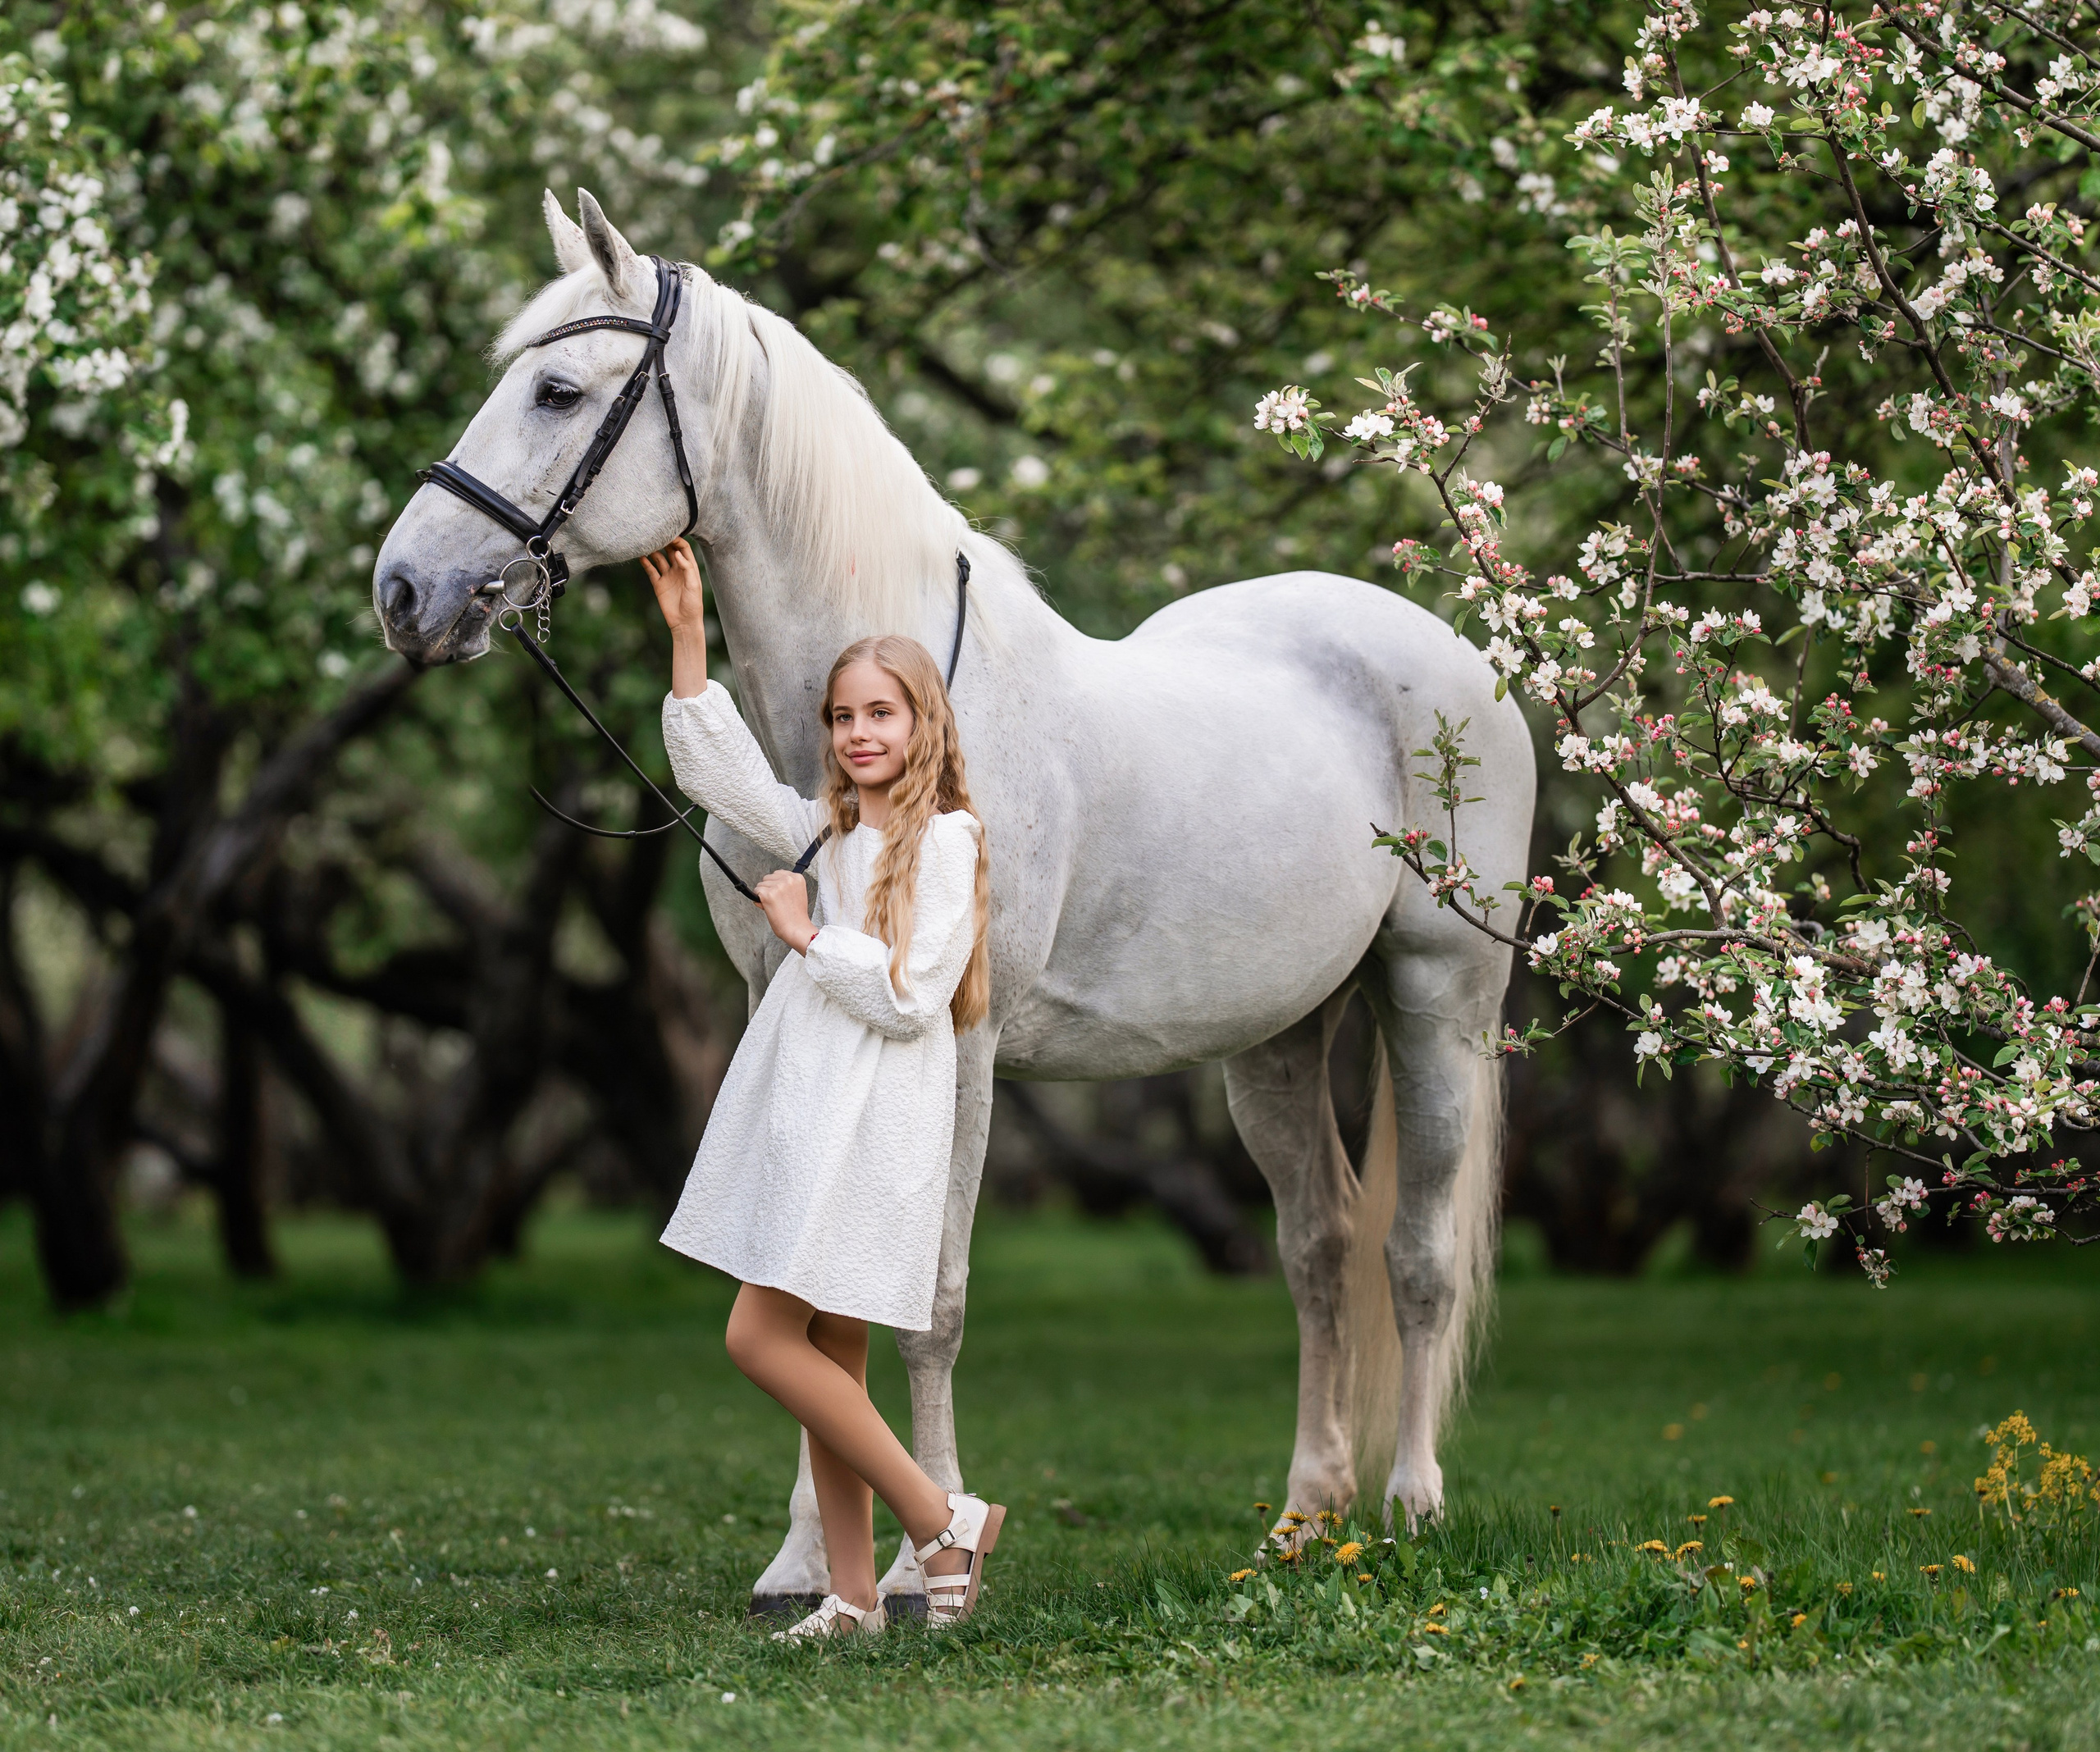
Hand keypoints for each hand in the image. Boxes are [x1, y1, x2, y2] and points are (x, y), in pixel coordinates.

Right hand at [641, 538, 708, 696]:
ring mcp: (667, 576)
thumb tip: (678, 553)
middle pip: (670, 550)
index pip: (683, 549)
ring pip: (658, 558)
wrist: (684, 623)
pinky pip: (651, 570)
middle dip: (664, 541)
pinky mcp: (658, 584)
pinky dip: (645, 562)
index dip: (677, 540)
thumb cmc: (693, 605)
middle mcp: (678, 570)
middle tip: (655, 533)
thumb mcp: (693, 585)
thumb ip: (687, 568)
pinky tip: (640, 555)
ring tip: (645, 542)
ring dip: (653, 550)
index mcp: (689, 568)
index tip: (669, 534)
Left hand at [755, 868, 816, 954]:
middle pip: (768, 877)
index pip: (778, 873)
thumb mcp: (797, 894)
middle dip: (769, 889)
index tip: (780, 894)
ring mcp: (778, 886)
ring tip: (775, 906)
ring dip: (764, 895)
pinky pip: (756, 892)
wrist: (797, 928)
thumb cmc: (797, 916)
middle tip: (778, 902)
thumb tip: (769, 884)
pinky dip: (758, 900)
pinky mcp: (768, 894)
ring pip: (760, 885)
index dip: (776, 884)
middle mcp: (788, 879)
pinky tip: (768, 907)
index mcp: (797, 878)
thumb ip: (786, 885)